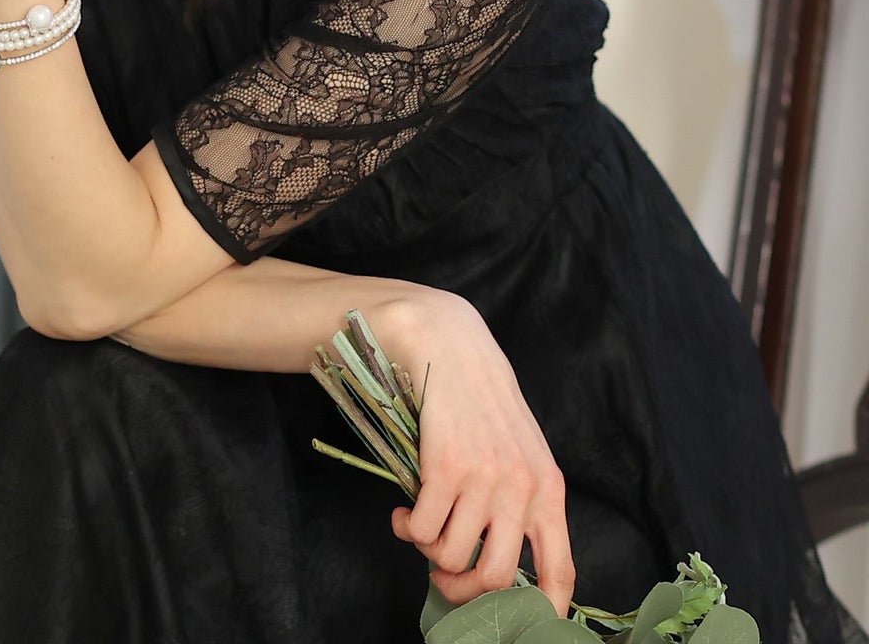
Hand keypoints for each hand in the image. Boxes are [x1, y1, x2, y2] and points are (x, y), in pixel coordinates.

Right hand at [384, 294, 574, 615]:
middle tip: (441, 574)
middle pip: (496, 578)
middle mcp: (522, 488)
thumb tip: (494, 565)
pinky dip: (405, 528)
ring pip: (450, 555)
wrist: (450, 346)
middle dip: (462, 589)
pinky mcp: (445, 467)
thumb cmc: (480, 402)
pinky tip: (402, 511)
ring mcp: (484, 478)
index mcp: (548, 489)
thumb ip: (518, 501)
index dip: (545, 614)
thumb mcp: (518, 450)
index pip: (560, 571)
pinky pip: (420, 529)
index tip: (522, 630)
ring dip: (426, 550)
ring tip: (417, 526)